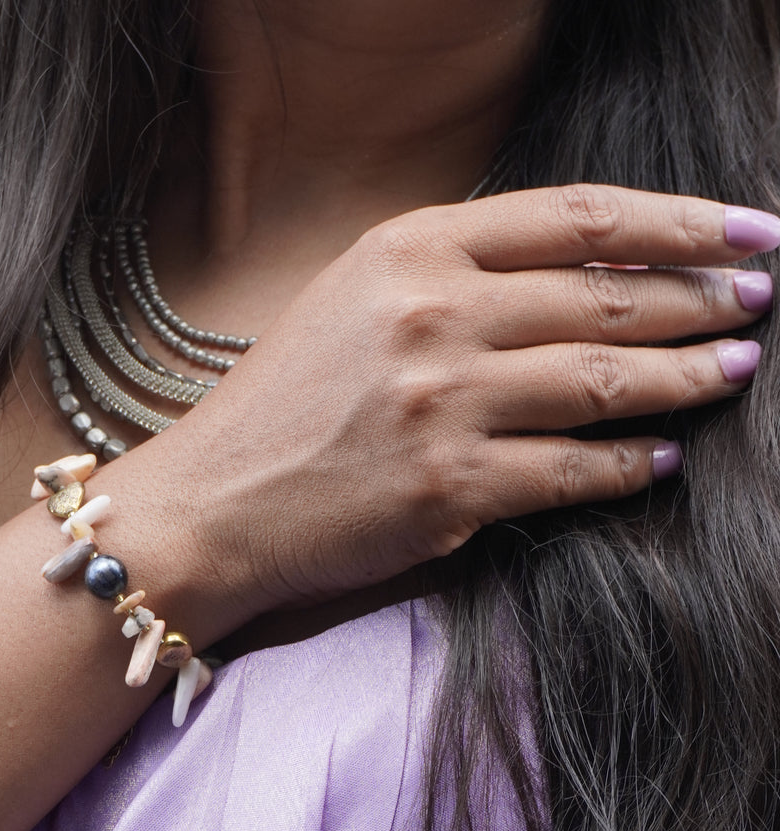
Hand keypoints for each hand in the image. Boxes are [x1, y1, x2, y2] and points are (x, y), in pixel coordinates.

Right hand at [132, 185, 776, 609]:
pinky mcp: (450, 491)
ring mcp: (443, 405)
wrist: (212, 503)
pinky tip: (661, 459)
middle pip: (605, 299)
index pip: (576, 220)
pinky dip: (629, 465)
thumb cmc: (277, 403)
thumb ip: (448, 273)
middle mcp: (431, 317)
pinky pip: (573, 471)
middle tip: (754, 304)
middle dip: (699, 299)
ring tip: (731, 371)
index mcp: (407, 251)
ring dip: (685, 378)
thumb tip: (566, 277)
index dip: (678, 222)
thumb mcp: (349, 299)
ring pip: (604, 383)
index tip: (745, 229)